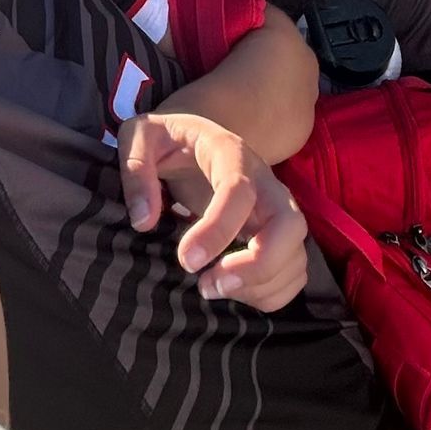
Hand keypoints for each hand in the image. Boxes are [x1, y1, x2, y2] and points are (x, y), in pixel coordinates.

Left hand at [117, 111, 308, 310]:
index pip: (240, 192)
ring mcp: (277, 209)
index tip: (187, 261)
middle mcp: (265, 182)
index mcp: (230, 153)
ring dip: (260, 285)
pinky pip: (293, 271)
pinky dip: (271, 294)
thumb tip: (143, 220)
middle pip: (290, 226)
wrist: (194, 138)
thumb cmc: (166, 138)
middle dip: (258, 266)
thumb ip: (135, 168)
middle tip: (209, 285)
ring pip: (295, 254)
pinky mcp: (278, 234)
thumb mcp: (139, 136)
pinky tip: (232, 292)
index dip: (218, 230)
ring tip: (211, 289)